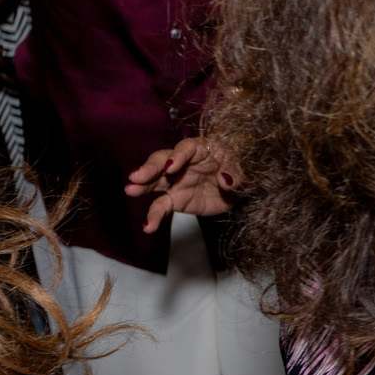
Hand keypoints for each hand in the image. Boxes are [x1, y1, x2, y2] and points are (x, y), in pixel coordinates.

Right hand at [124, 138, 242, 232]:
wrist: (238, 192)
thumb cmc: (238, 172)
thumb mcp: (244, 171)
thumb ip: (236, 175)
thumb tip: (226, 180)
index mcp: (202, 149)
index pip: (187, 148)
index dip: (178, 156)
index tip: (171, 167)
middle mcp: (184, 163)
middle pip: (163, 161)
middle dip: (150, 168)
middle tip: (137, 176)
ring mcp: (176, 181)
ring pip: (155, 181)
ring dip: (142, 185)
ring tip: (130, 190)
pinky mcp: (175, 199)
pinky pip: (162, 206)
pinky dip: (154, 216)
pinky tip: (148, 226)